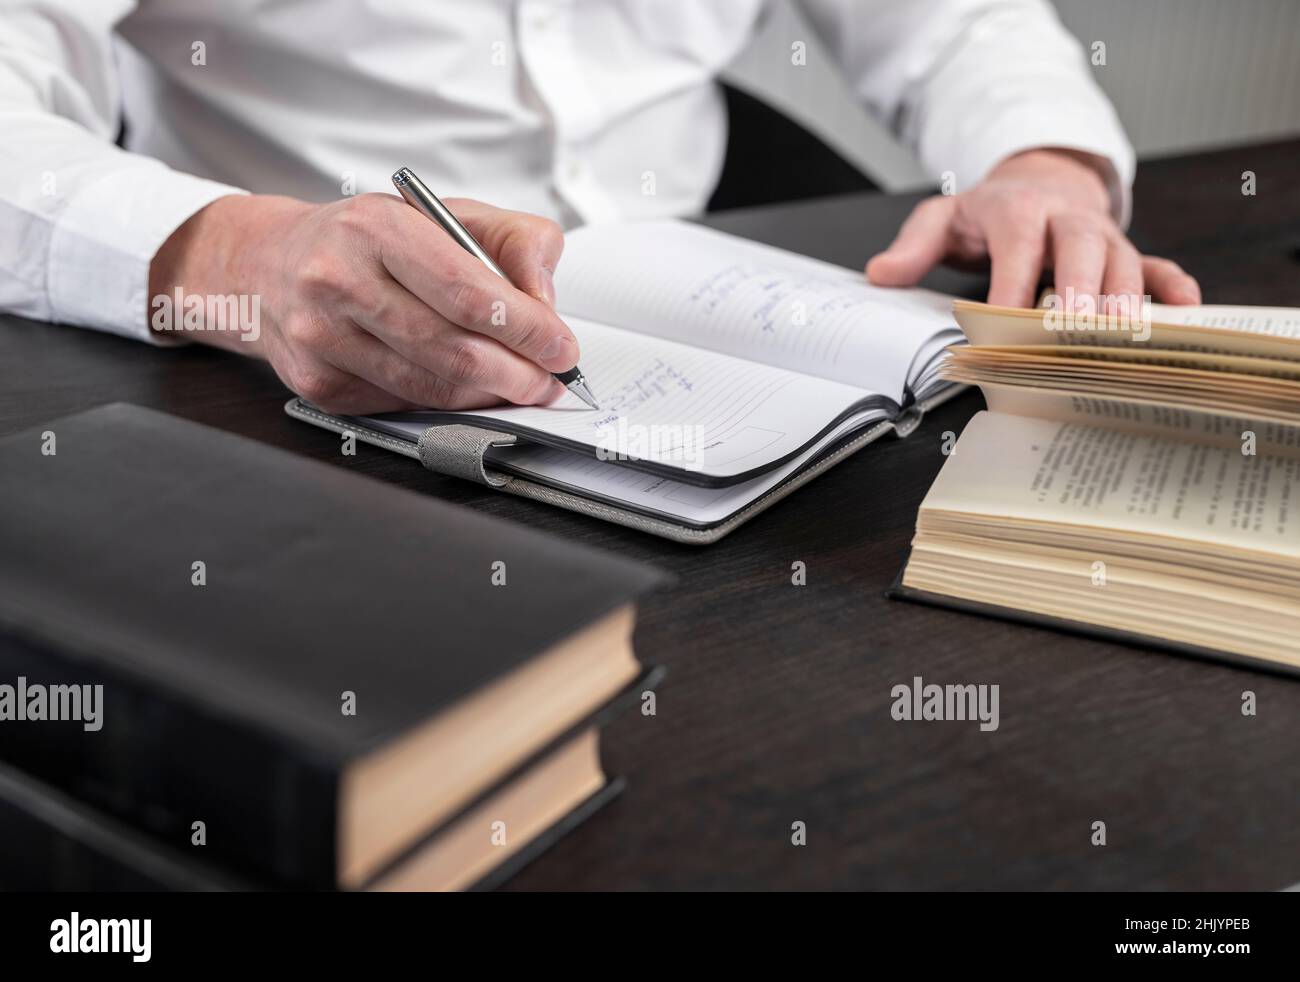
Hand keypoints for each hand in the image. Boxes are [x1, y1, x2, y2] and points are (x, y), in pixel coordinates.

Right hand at [148, 192, 578, 412]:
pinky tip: (470, 390)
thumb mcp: (442, 213)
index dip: (526, 328)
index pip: (468, 291)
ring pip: (430, 385)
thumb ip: (512, 241)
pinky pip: (403, 404)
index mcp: (375, 226)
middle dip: (517, 373)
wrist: (268, 266)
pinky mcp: (318, 383)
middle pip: (452, 347)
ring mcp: (322, 338)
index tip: (561, 346)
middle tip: (548, 381)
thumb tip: (544, 299)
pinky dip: (448, 402)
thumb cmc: (365, 240)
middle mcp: (338, 280)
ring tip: (521, 387)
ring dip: (489, 394)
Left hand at [866, 148, 1200, 309]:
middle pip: (1079, 247)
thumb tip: (880, 274)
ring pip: (1122, 260)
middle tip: (1077, 327)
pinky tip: (1185, 311)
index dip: (1012, 281)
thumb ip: (913, 245)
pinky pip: (1155, 266)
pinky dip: (1171, 287)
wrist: (1038, 180)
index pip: (1016, 243)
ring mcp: (1101, 236)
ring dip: (1125, 297)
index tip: (1004, 319)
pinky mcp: (1125, 253)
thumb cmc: (988, 211)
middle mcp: (1066, 219)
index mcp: (1018, 209)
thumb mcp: (943, 218)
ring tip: (1124, 334)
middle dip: (1080, 286)